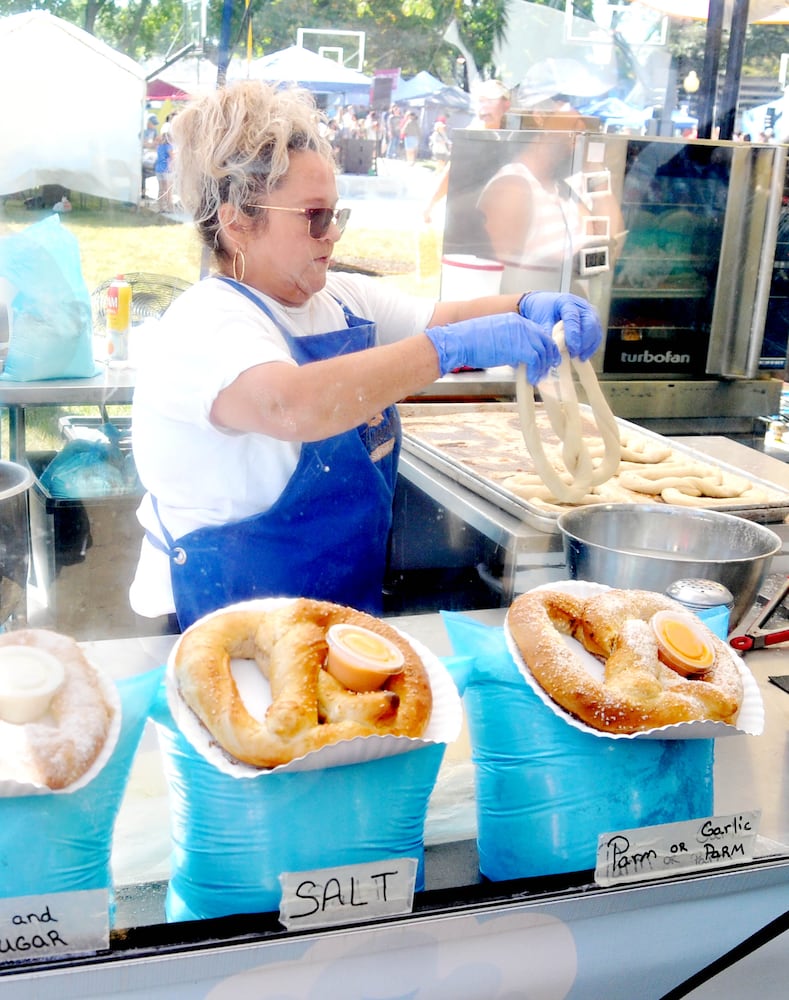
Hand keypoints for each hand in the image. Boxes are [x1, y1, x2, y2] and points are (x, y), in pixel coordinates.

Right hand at [425, 313, 560, 383]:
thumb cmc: (472, 342)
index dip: (544, 347)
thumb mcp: (496, 337)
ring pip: (542, 352)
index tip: (545, 358)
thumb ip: (510, 343)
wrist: (461, 341)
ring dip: (541, 367)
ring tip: (537, 377)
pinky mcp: (519, 348)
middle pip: (545, 341)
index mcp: (515, 320)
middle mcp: (521, 325)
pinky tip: (530, 379)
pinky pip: (535, 360)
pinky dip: (535, 371)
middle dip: (548, 357)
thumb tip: (518, 358)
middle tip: (546, 370)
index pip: (538, 332)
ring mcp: (521, 335)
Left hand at [518, 292, 602, 361]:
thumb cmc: (542, 311)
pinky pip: (597, 333)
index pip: (573, 318)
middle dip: (584, 341)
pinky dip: (592, 345)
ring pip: (595, 329)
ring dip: (589, 345)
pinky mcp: (593, 319)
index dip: (574, 334)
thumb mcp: (541, 319)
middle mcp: (581, 304)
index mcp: (566, 301)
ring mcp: (589, 311)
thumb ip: (547, 332)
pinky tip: (584, 355)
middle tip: (574, 354)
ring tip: (579, 358)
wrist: (546, 304)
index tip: (573, 349)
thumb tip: (553, 349)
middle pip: (590, 323)